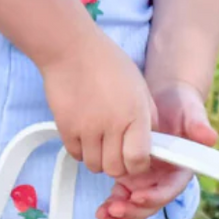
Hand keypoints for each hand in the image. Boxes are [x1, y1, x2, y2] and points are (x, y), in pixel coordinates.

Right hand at [41, 29, 156, 179]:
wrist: (72, 49)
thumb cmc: (107, 63)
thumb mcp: (139, 86)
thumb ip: (148, 117)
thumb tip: (152, 143)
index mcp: (135, 114)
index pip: (139, 160)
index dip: (138, 165)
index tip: (135, 159)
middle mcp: (112, 125)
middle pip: (116, 169)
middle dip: (119, 165)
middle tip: (116, 151)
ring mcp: (87, 128)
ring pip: (94, 166)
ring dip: (99, 158)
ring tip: (99, 140)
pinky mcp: (66, 128)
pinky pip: (76, 155)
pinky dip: (81, 150)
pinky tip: (84, 134)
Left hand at [94, 80, 217, 218]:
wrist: (164, 98)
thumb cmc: (181, 105)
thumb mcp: (190, 112)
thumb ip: (198, 125)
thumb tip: (210, 137)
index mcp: (180, 170)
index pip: (169, 190)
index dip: (154, 197)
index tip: (136, 196)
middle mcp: (164, 179)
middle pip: (150, 204)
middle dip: (132, 212)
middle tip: (113, 211)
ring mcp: (147, 179)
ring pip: (134, 205)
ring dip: (120, 215)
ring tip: (102, 216)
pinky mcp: (132, 174)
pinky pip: (122, 196)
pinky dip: (112, 204)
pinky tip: (100, 211)